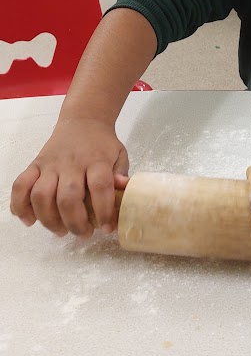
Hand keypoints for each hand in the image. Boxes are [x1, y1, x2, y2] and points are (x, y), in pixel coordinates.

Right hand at [10, 118, 129, 237]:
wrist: (83, 121)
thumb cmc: (102, 144)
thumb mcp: (119, 155)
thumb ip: (121, 174)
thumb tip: (125, 188)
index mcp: (96, 160)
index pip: (100, 186)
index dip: (103, 211)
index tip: (106, 228)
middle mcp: (71, 163)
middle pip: (68, 196)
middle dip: (75, 222)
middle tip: (83, 233)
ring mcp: (50, 164)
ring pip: (41, 195)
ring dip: (49, 219)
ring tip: (61, 231)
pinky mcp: (35, 165)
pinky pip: (20, 186)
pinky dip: (20, 206)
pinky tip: (30, 220)